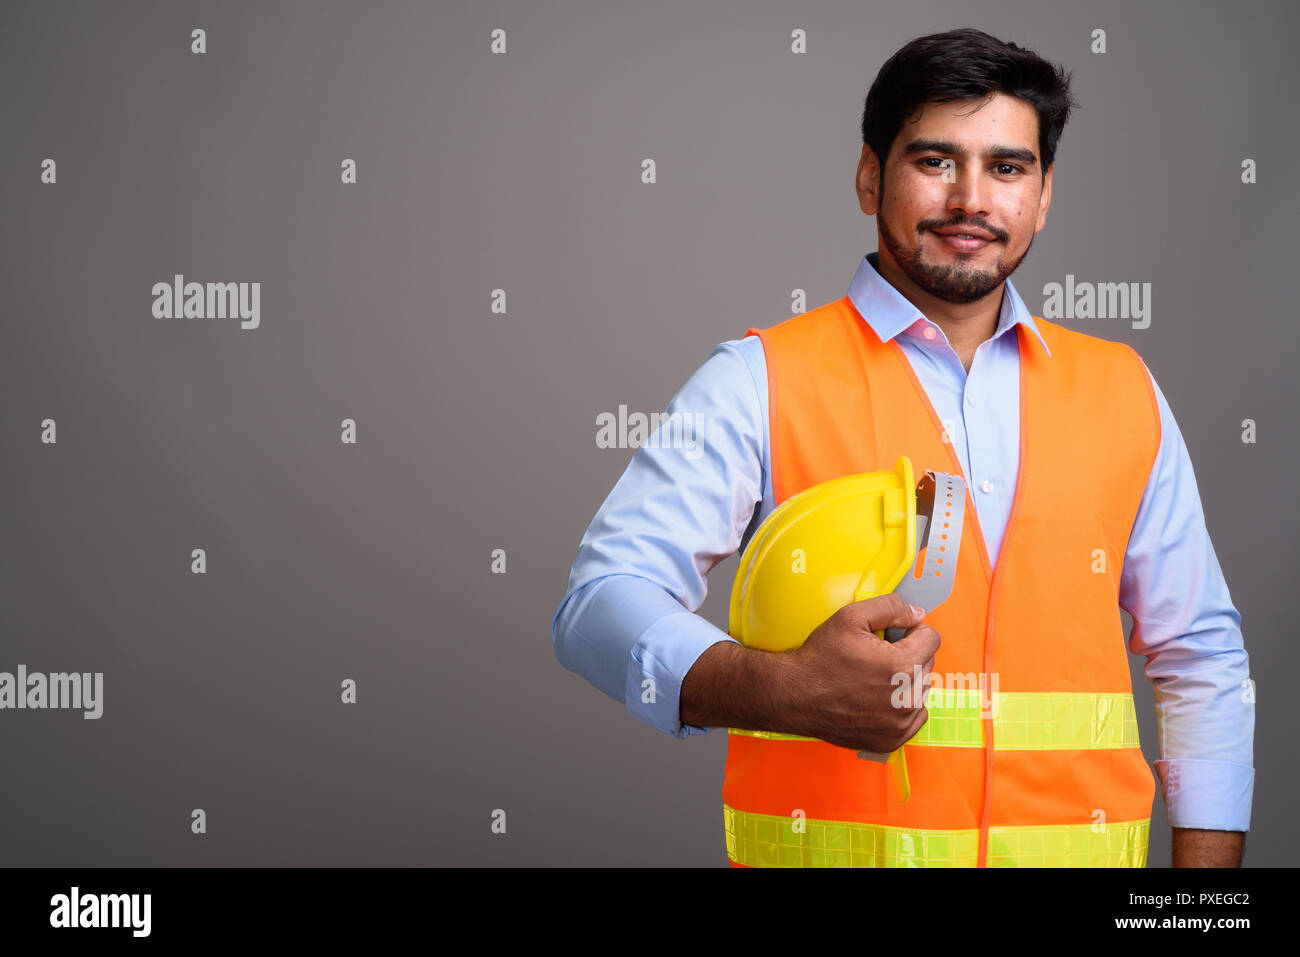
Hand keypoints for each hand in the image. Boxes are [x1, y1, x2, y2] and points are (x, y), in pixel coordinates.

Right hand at [782, 594, 939, 752]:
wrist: (794, 696)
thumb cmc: (819, 660)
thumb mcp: (850, 617)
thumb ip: (890, 607)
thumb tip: (917, 614)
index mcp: (903, 666)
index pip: (932, 638)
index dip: (910, 630)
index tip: (892, 635)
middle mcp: (907, 699)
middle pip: (927, 663)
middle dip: (907, 654)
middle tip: (876, 656)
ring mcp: (900, 723)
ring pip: (921, 690)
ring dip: (905, 680)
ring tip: (873, 677)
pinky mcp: (891, 739)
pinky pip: (914, 717)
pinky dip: (901, 706)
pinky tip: (877, 697)